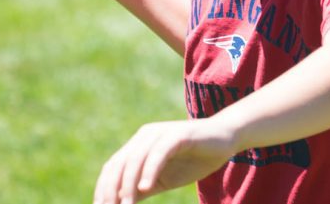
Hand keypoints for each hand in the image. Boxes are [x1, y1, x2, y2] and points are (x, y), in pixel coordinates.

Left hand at [94, 119, 236, 203]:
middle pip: (120, 162)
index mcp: (138, 144)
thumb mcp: (164, 179)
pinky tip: (147, 186)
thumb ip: (144, 188)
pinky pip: (159, 152)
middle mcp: (146, 135)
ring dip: (130, 183)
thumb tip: (121, 201)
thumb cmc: (194, 160)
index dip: (104, 188)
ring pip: (137, 158)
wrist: (225, 140)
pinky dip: (150, 169)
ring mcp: (161, 133)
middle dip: (112, 188)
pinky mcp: (178, 134)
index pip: (113, 166)